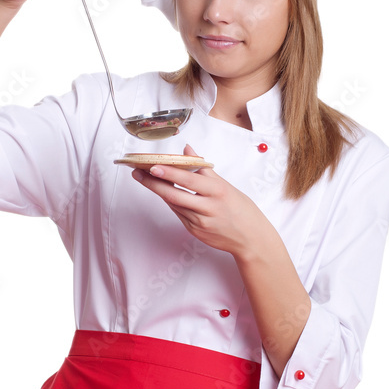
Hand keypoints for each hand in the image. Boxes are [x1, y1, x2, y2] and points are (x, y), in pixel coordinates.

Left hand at [131, 145, 271, 258]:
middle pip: (174, 195)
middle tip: (137, 172)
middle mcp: (208, 207)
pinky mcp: (195, 231)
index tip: (153, 166)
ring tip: (144, 178)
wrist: (251, 238)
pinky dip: (171, 202)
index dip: (169, 173)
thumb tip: (187, 149)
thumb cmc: (241, 209)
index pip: (188, 180)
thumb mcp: (225, 185)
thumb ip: (203, 168)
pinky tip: (163, 193)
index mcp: (218, 191)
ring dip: (158, 191)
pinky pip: (178, 214)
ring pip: (173, 204)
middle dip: (153, 183)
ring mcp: (200, 222)